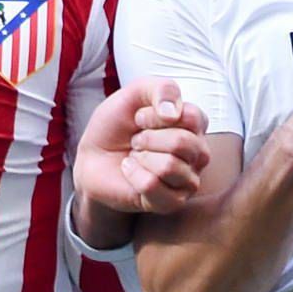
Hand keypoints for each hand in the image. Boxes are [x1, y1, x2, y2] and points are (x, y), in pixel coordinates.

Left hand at [75, 79, 211, 214]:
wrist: (93, 156)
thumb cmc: (117, 125)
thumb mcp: (134, 94)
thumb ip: (161, 89)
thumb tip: (174, 113)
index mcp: (195, 125)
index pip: (191, 117)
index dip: (156, 115)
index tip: (139, 117)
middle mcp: (198, 153)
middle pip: (182, 143)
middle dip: (147, 138)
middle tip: (135, 140)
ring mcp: (188, 180)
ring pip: (169, 167)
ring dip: (141, 157)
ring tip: (135, 156)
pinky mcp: (172, 202)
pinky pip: (152, 186)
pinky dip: (133, 175)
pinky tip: (130, 171)